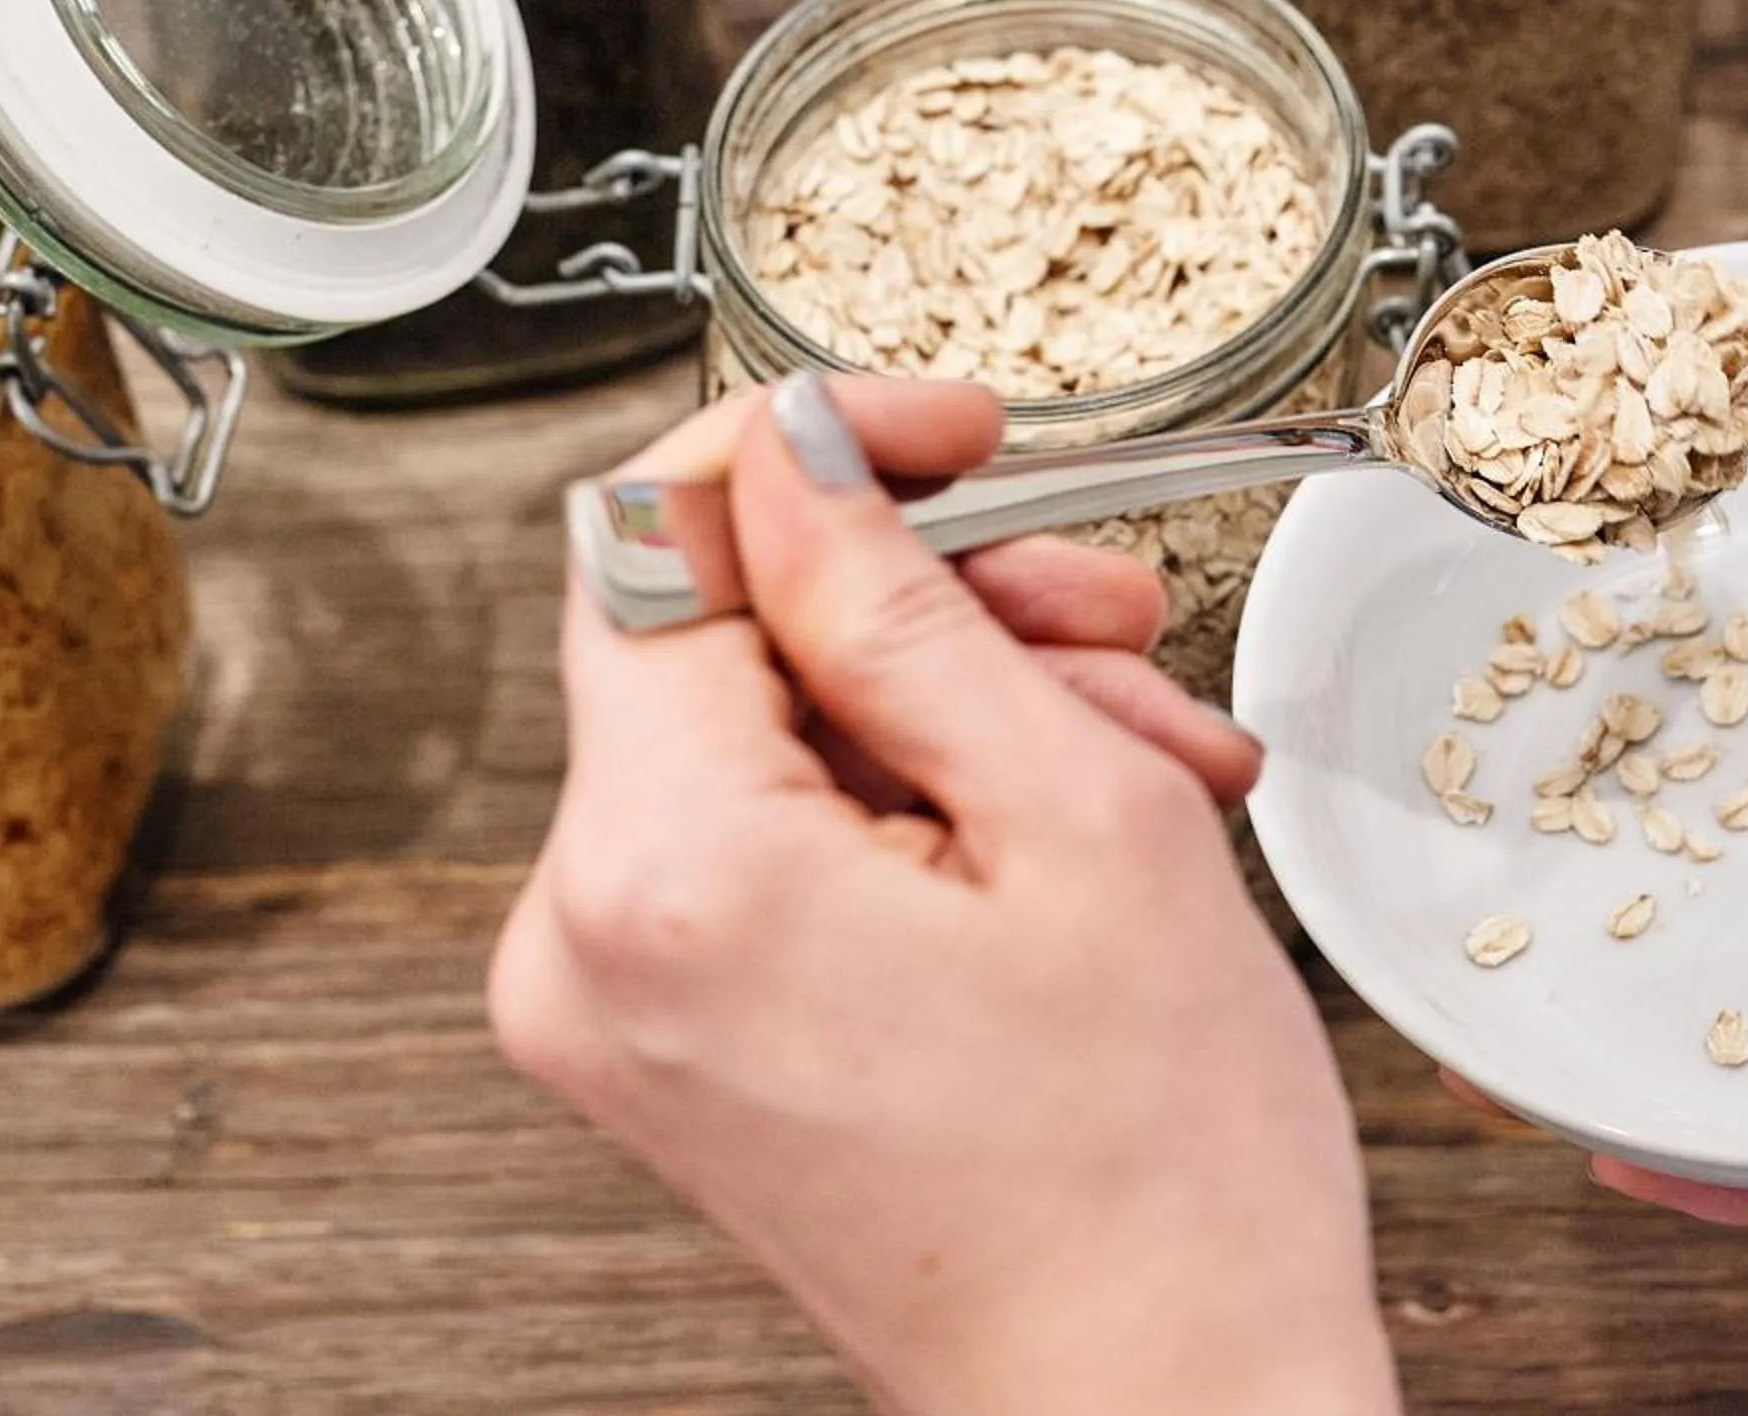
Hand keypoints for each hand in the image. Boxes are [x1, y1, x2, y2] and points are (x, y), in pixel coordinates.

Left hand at [490, 375, 1402, 1415]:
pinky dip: (919, 803)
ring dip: (962, 705)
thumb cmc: (1159, 1175)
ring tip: (1145, 762)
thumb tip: (800, 459)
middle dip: (941, 601)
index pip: (658, 538)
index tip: (955, 429)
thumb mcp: (1080, 818)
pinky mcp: (669, 1040)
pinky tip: (1072, 830)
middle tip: (1115, 628)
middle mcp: (587, 945)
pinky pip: (773, 839)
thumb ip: (910, 608)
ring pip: (774, 733)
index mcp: (668, 872)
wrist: (1160, 1406)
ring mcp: (617, 1005)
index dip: (818, 448)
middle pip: (729, 639)